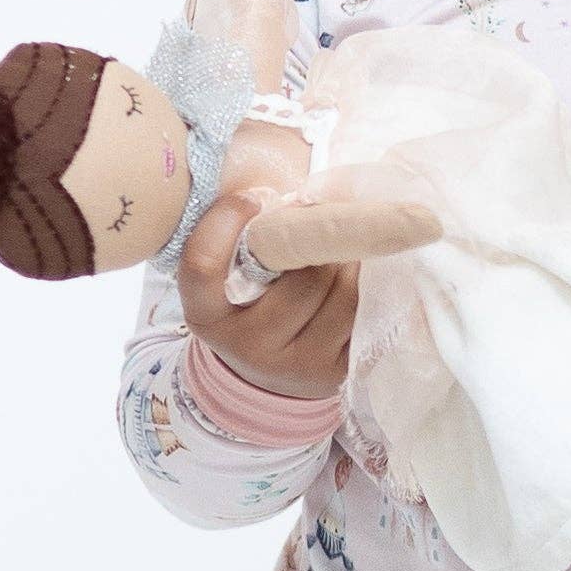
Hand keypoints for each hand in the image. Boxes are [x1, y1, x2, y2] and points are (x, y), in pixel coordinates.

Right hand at [179, 187, 357, 397]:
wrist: (267, 376)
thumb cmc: (249, 305)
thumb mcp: (228, 278)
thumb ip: (244, 240)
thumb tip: (295, 195)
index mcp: (208, 315)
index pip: (202, 265)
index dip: (224, 222)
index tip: (252, 199)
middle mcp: (247, 346)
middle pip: (301, 279)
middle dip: (320, 245)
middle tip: (324, 225)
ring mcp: (295, 366)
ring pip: (343, 297)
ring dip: (352, 265)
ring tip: (346, 252)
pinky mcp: (335, 375)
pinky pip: (365, 318)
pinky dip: (368, 291)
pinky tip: (361, 282)